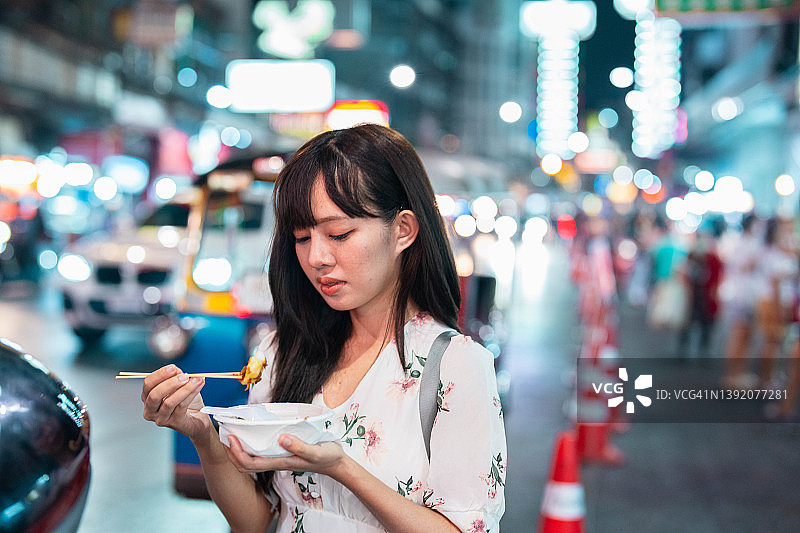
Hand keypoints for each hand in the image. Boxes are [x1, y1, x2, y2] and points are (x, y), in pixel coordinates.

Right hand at [141, 364, 208, 439]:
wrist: (196, 418)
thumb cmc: (185, 401)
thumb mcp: (179, 385)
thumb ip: (176, 377)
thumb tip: (177, 371)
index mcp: (148, 398)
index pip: (148, 384)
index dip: (160, 375)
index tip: (173, 367)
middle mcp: (150, 410)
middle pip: (154, 395)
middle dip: (170, 383)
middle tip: (184, 376)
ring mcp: (161, 418)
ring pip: (169, 402)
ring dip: (184, 389)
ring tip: (195, 380)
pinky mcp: (174, 422)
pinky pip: (182, 406)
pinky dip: (192, 393)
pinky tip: (199, 385)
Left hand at [225, 434, 347, 480]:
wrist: (336, 463)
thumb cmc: (327, 456)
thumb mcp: (316, 451)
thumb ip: (299, 446)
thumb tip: (281, 438)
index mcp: (281, 462)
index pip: (251, 463)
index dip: (237, 452)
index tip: (231, 437)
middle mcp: (276, 462)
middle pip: (246, 465)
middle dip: (232, 453)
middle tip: (227, 434)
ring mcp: (279, 459)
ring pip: (251, 460)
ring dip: (239, 450)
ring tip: (234, 434)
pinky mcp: (283, 454)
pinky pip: (260, 454)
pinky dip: (250, 447)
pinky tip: (251, 436)